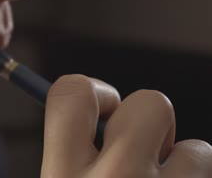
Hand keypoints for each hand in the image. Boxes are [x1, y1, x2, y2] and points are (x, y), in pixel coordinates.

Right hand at [41, 74, 211, 176]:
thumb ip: (70, 155)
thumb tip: (100, 118)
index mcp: (62, 175)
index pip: (73, 93)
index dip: (95, 89)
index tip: (105, 108)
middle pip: (150, 102)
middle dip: (151, 123)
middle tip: (143, 153)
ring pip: (193, 147)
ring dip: (182, 166)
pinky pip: (208, 170)